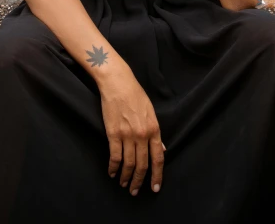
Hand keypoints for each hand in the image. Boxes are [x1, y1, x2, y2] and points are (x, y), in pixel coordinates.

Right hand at [98, 71, 165, 195]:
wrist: (117, 82)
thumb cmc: (135, 94)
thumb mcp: (150, 112)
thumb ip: (156, 132)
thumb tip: (161, 149)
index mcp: (154, 128)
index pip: (158, 158)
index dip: (157, 175)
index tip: (155, 188)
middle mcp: (142, 134)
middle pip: (143, 164)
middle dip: (139, 181)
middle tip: (135, 191)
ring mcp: (127, 135)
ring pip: (129, 164)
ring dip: (126, 177)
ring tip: (124, 184)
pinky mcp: (113, 133)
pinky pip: (114, 156)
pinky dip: (113, 167)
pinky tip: (112, 173)